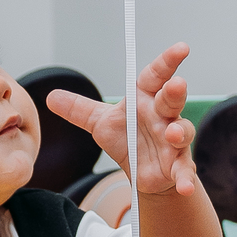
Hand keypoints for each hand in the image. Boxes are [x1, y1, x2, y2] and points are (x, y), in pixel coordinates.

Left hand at [49, 43, 195, 196]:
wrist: (142, 172)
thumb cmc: (128, 139)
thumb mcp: (101, 123)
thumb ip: (79, 110)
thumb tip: (50, 96)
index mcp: (145, 99)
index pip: (155, 76)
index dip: (167, 61)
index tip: (181, 48)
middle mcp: (163, 116)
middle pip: (171, 99)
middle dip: (175, 91)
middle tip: (176, 84)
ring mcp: (173, 140)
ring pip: (182, 131)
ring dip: (180, 131)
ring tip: (173, 133)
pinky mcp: (177, 166)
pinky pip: (184, 171)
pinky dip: (186, 179)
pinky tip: (186, 188)